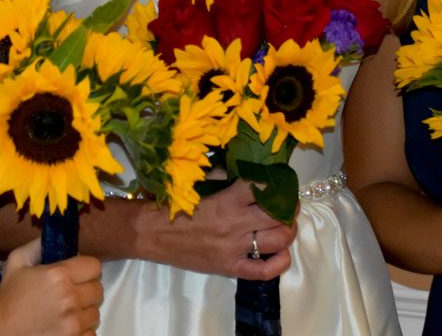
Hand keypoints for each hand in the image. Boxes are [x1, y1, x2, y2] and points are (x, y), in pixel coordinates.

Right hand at [0, 238, 103, 335]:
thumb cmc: (8, 297)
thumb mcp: (17, 262)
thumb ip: (37, 245)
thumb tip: (54, 237)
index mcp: (59, 275)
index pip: (95, 266)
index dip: (86, 269)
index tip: (77, 274)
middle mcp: (70, 298)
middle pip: (98, 289)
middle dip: (86, 289)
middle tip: (71, 293)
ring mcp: (73, 323)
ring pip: (96, 312)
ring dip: (85, 310)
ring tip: (68, 311)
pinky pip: (91, 331)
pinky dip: (82, 329)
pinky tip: (67, 325)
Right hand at [138, 178, 296, 279]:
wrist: (151, 234)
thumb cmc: (174, 205)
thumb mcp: (199, 183)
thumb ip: (226, 176)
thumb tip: (250, 170)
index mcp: (227, 200)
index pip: (264, 188)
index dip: (276, 183)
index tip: (278, 181)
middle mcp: (234, 225)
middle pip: (278, 215)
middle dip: (289, 207)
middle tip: (287, 204)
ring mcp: (233, 249)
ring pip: (278, 240)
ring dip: (288, 230)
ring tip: (284, 225)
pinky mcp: (229, 268)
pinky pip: (264, 271)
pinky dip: (280, 262)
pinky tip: (281, 253)